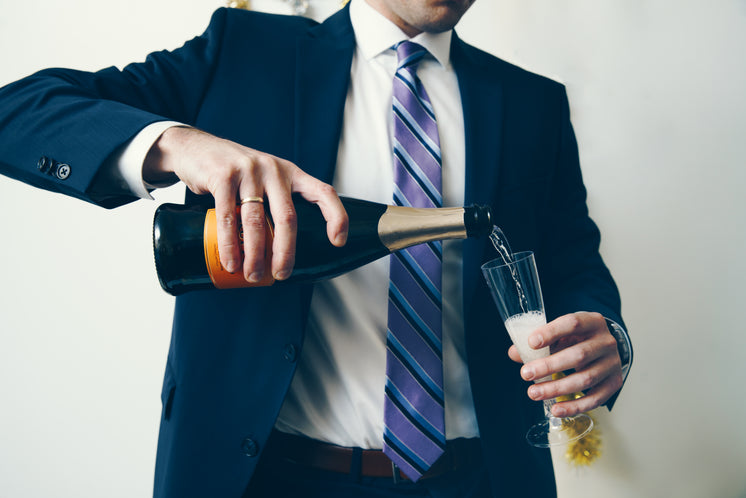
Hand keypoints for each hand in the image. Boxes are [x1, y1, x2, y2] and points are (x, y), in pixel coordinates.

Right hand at [144, 126, 347, 281]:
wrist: (192, 147)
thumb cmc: (233, 172)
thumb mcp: (263, 178)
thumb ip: (275, 201)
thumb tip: (282, 247)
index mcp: (290, 172)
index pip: (323, 192)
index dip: (336, 217)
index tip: (338, 242)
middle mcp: (273, 170)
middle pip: (287, 218)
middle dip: (285, 252)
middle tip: (280, 274)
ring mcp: (248, 171)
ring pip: (256, 222)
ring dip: (254, 254)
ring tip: (251, 275)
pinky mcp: (223, 176)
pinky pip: (228, 217)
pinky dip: (229, 244)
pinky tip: (231, 261)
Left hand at [508, 311, 622, 416]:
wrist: (606, 347)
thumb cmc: (578, 338)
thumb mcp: (561, 333)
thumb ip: (539, 341)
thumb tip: (514, 353)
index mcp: (592, 322)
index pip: (572, 323)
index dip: (551, 332)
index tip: (531, 343)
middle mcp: (606, 342)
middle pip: (578, 355)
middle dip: (549, 366)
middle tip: (525, 374)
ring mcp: (613, 363)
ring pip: (586, 379)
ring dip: (557, 388)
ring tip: (533, 393)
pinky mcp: (615, 383)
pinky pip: (595, 399)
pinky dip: (574, 406)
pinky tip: (556, 409)